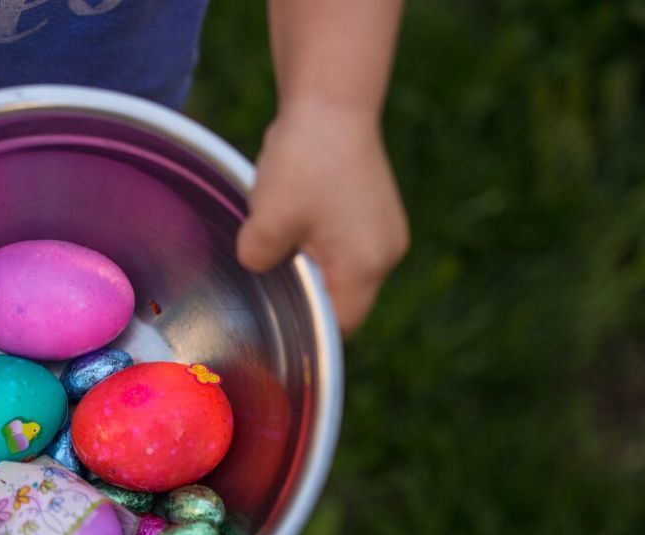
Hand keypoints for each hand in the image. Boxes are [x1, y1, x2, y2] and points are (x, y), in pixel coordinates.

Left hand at [237, 100, 408, 331]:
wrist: (331, 99)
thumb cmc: (304, 161)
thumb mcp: (267, 221)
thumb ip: (258, 261)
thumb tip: (259, 266)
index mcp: (365, 266)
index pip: (338, 325)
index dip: (305, 323)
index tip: (275, 309)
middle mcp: (386, 254)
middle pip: (341, 298)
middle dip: (303, 285)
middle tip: (273, 258)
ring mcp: (386, 231)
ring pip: (340, 268)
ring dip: (308, 257)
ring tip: (286, 223)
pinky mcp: (377, 211)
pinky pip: (343, 243)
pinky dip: (317, 236)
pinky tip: (297, 207)